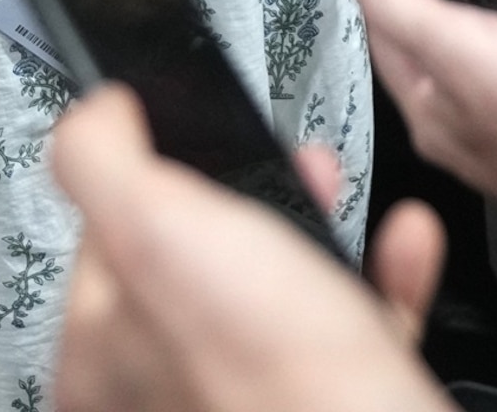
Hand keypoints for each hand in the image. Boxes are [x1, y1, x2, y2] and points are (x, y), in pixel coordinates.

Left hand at [49, 86, 451, 411]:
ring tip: (329, 179)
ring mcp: (255, 404)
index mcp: (103, 366)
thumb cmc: (270, 374)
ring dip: (309, 222)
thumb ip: (101, 161)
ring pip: (275, 299)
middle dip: (237, 193)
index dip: (142, 181)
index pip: (99, 249)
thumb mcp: (154, 230)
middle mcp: (170, 397)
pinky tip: (402, 242)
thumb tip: (94, 114)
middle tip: (268, 154)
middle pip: (194, 268)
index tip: (179, 138)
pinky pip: (356, 331)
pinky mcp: (335, 405)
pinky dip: (380, 277)